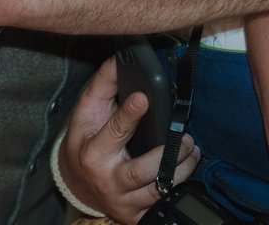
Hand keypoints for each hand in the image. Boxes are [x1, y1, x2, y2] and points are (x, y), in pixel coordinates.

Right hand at [56, 57, 198, 224]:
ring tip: (192, 152)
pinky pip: (161, 205)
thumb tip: (119, 58)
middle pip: (142, 171)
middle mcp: (107, 180)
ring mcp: (121, 201)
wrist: (76, 181)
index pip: (114, 132)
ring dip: (181, 171)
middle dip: (169, 154)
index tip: (143, 98)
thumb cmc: (85, 140)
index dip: (129, 114)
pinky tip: (185, 172)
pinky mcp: (133, 215)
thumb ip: (104, 84)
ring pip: (157, 191)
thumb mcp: (87, 111)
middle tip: (186, 138)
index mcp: (93, 152)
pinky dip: (177, 189)